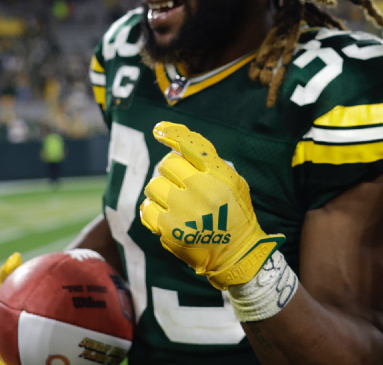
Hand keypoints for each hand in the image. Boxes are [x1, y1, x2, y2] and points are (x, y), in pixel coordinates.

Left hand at [139, 121, 283, 289]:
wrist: (236, 252)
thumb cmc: (234, 213)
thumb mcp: (233, 181)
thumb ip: (210, 163)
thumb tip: (176, 142)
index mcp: (218, 175)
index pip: (190, 145)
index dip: (172, 133)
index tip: (159, 130)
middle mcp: (200, 189)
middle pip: (167, 164)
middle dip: (171, 171)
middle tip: (180, 183)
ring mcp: (182, 210)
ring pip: (154, 185)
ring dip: (160, 191)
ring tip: (174, 201)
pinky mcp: (169, 229)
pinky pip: (147, 209)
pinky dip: (153, 210)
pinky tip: (166, 215)